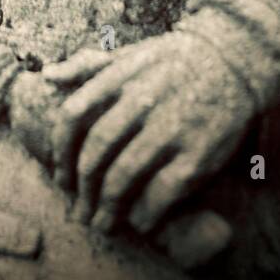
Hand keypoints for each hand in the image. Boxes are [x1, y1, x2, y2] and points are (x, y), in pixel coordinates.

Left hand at [42, 32, 255, 234]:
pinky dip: (146, 214)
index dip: (60, 152)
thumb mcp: (130, 54)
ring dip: (108, 209)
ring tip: (104, 225)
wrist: (233, 59)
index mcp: (119, 78)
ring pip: (124, 177)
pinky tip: (140, 222)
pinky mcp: (198, 152)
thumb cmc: (173, 60)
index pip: (72, 116)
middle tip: (79, 210)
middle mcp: (141, 101)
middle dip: (82, 189)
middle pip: (95, 153)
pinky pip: (162, 192)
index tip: (60, 177)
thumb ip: (88, 66)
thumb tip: (46, 76)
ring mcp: (170, 127)